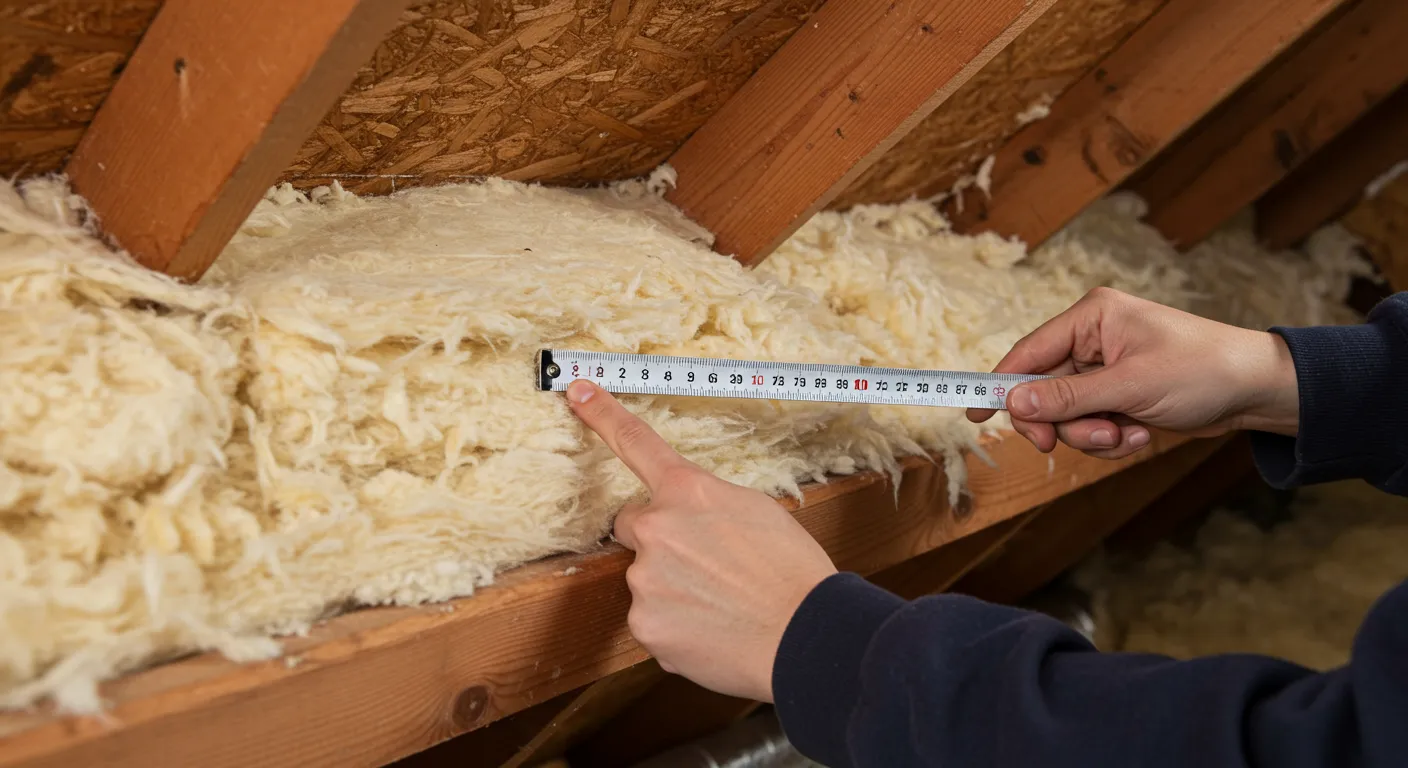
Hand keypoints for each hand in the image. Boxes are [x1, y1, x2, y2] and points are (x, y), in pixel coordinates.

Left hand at [566, 380, 836, 702]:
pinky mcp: (644, 624)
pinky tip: (711, 628)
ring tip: (721, 603)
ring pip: (646, 576)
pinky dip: (675, 624)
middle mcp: (657, 528)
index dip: (602, 414)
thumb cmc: (792, 572)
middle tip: (706, 562)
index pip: (636, 443)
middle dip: (659, 539)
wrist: (806, 636)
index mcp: (688, 491)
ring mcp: (645, 579)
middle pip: (634, 525)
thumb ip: (707, 503)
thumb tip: (688, 516)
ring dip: (673, 586)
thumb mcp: (755, 510)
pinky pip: (651, 618)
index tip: (577, 390)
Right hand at [966, 287, 1298, 457]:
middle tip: (1075, 443)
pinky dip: (1110, 439)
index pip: (1029, 352)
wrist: (1257, 391)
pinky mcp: (1119, 397)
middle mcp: (1093, 340)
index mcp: (1091, 318)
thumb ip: (1068, 396)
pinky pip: (1090, 426)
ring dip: (1092, 436)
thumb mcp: (1131, 385)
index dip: (1000, 384)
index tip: (974, 413)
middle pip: (1044, 391)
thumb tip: (1014, 401)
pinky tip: (1139, 436)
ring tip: (1127, 436)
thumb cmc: (1203, 370)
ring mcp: (1105, 371)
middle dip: (1065, 423)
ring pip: (1067, 416)